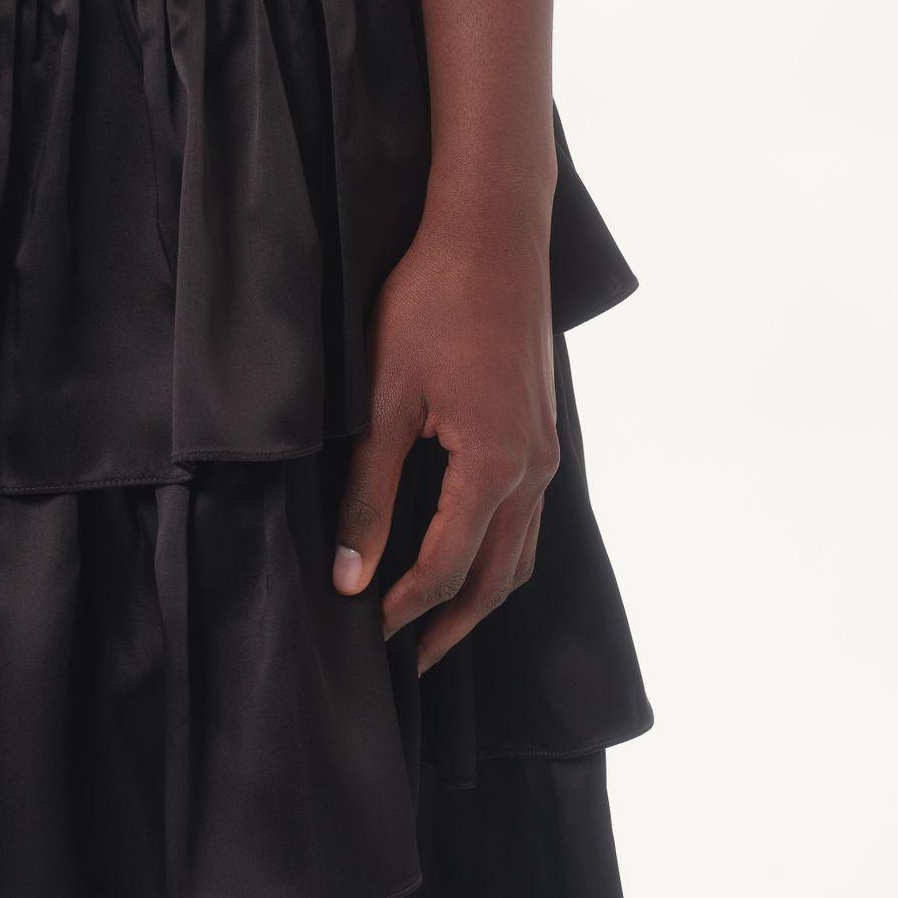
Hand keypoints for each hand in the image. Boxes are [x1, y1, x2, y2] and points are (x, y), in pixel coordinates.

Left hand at [332, 202, 558, 672]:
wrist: (492, 233)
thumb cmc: (431, 302)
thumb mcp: (384, 399)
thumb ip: (368, 493)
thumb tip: (350, 576)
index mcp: (495, 467)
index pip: (445, 569)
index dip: (402, 610)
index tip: (362, 635)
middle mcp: (534, 469)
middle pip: (496, 578)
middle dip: (449, 626)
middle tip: (406, 664)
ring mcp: (546, 449)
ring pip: (521, 552)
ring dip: (479, 595)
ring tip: (436, 624)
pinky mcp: (543, 428)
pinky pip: (529, 515)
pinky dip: (499, 552)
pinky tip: (467, 551)